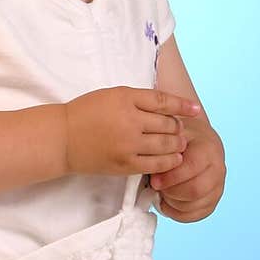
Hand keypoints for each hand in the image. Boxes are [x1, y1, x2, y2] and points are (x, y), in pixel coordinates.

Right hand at [65, 87, 201, 176]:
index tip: (196, 110)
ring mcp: (128, 143)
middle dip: (178, 128)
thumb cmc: (86, 113)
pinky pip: (156, 164)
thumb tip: (167, 108)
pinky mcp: (126, 163)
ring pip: (166, 144)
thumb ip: (137, 99)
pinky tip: (174, 159)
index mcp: (125, 97)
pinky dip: (169, 161)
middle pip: (168, 124)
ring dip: (177, 145)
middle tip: (180, 130)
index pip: (163, 101)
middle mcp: (130, 119)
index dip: (183, 105)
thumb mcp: (111, 95)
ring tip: (180, 145)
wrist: (63, 138)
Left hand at [150, 127, 225, 222]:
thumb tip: (150, 162)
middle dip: (171, 192)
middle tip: (156, 186)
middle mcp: (217, 170)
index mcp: (208, 149)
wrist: (198, 142)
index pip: (191, 167)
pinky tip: (167, 201)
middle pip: (195, 190)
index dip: (170, 177)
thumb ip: (163, 146)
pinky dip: (176, 213)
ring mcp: (217, 188)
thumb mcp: (172, 134)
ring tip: (162, 191)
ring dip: (172, 203)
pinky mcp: (212, 202)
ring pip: (194, 206)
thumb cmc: (181, 140)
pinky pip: (194, 216)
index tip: (154, 180)